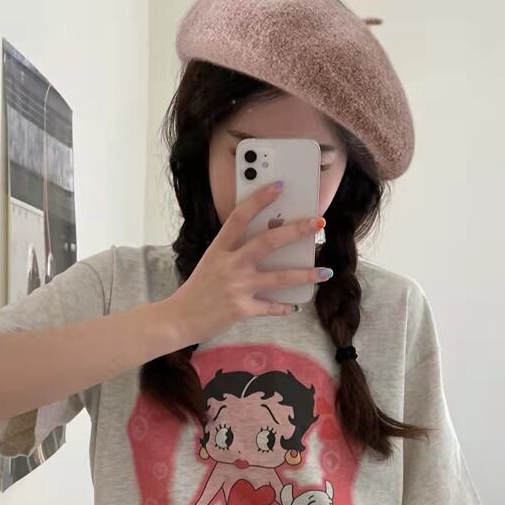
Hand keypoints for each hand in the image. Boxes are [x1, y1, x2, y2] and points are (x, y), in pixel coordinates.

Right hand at [160, 181, 331, 344]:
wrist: (179, 319)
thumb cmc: (197, 289)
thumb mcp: (211, 263)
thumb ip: (233, 252)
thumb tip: (267, 244)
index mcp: (219, 248)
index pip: (240, 216)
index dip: (260, 198)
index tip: (279, 185)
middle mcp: (230, 264)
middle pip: (268, 241)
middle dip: (296, 230)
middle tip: (318, 222)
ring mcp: (237, 287)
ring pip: (280, 277)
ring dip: (306, 274)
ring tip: (325, 272)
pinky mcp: (242, 309)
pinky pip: (271, 307)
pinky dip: (284, 307)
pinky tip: (295, 306)